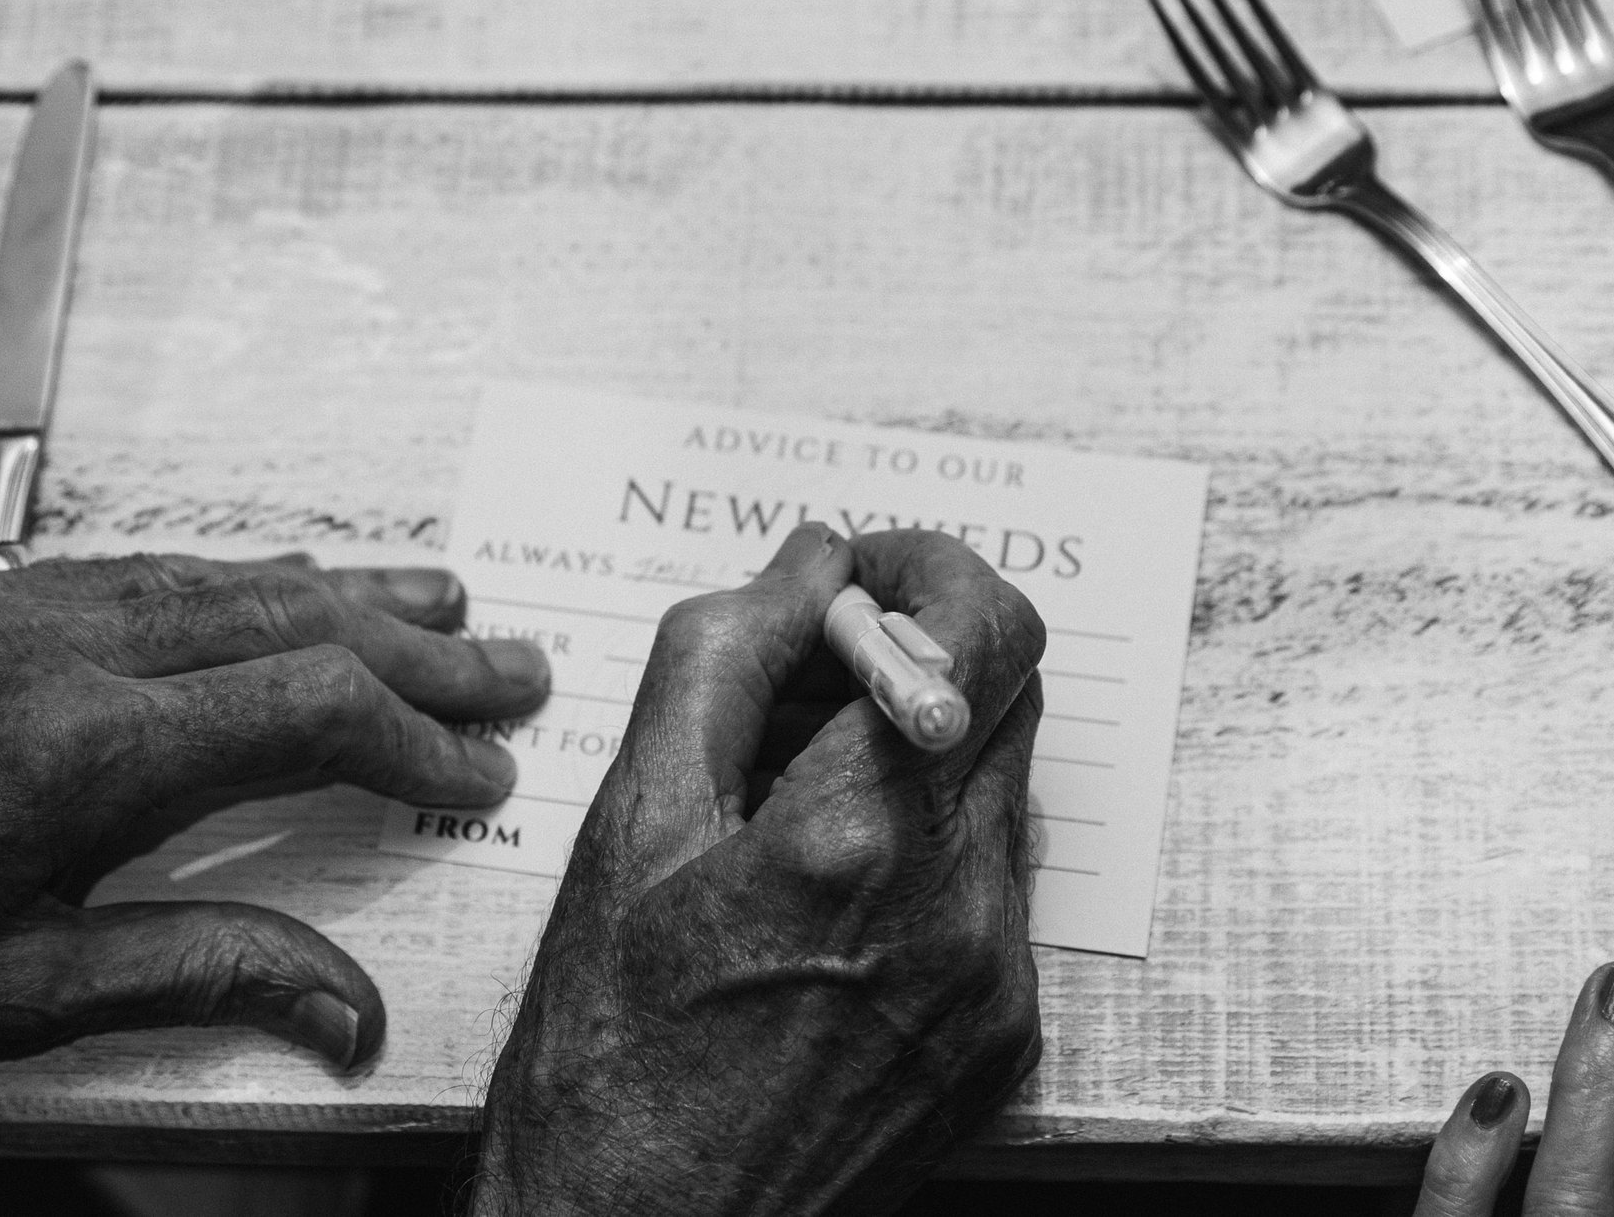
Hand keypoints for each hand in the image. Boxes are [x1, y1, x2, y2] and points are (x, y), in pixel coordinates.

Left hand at [0, 552, 548, 1077]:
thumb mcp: (10, 999)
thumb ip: (198, 971)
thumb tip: (347, 1009)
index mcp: (63, 757)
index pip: (301, 708)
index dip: (415, 733)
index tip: (481, 764)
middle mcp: (32, 648)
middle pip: (278, 615)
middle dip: (411, 641)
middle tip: (506, 661)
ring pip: (200, 574)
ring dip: (325, 592)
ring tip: (428, 596)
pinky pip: (109, 569)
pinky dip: (211, 588)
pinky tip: (258, 600)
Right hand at [472, 524, 1047, 1216]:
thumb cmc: (607, 1054)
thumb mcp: (631, 827)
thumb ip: (724, 659)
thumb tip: (810, 560)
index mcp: (858, 839)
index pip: (985, 630)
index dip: (927, 572)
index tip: (859, 582)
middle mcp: (959, 909)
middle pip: (1006, 699)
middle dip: (914, 661)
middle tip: (798, 694)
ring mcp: (996, 985)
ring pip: (995, 794)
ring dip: (912, 763)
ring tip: (785, 822)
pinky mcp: (1006, 1042)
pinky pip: (992, 893)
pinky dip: (922, 859)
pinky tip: (818, 908)